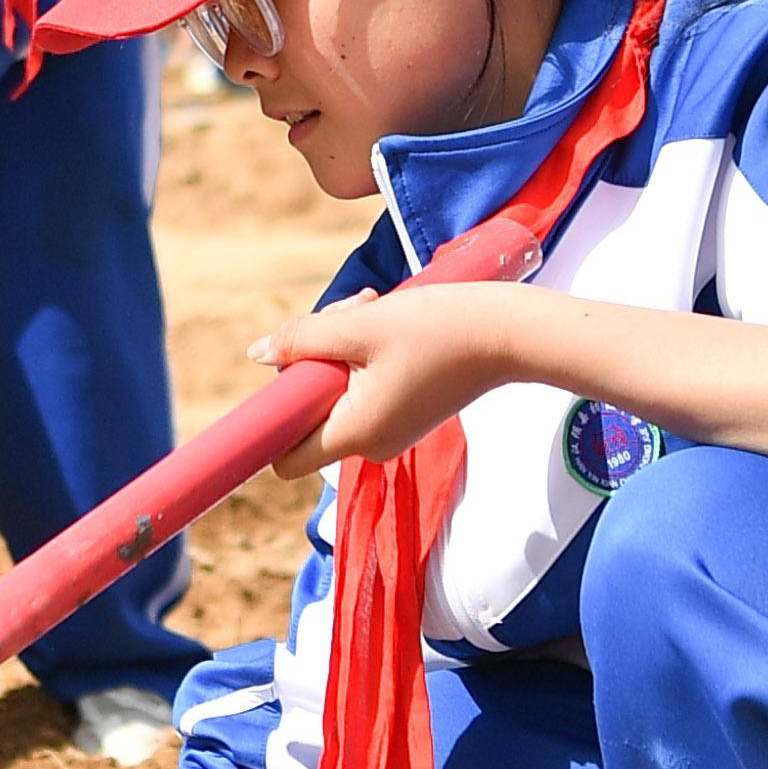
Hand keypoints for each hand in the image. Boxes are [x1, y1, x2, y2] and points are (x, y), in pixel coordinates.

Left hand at [252, 282, 550, 478]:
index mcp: (356, 433)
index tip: (285, 373)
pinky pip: (361, 389)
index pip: (286, 459)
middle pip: (309, 414)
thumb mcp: (360, 325)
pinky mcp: (406, 413)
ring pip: (334, 393)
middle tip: (346, 316)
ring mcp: (390, 431)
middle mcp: (371, 444)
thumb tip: (259, 354)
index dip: (273, 421)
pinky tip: (385, 320)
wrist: (509, 334)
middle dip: (313, 362)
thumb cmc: (438, 328)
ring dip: (340, 349)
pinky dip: (362, 356)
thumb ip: (303, 340)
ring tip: (373, 309)